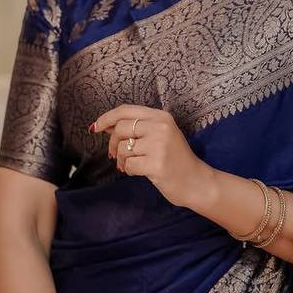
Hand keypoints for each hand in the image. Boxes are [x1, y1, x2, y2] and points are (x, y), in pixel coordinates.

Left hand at [90, 104, 213, 208]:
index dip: (107, 118)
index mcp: (161, 117)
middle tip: (115, 155)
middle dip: (112, 144)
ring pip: (123, 148)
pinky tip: (139, 172)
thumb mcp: (161, 136)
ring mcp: (159, 145)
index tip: (95, 128)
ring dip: (122, 160)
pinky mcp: (157, 164)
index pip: (125, 110)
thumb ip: (137, 128)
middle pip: (120, 129)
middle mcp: (160, 127)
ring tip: (130, 166)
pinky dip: (129, 170)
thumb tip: (106, 126)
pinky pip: (129, 165)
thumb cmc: (176, 159)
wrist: (196, 181)